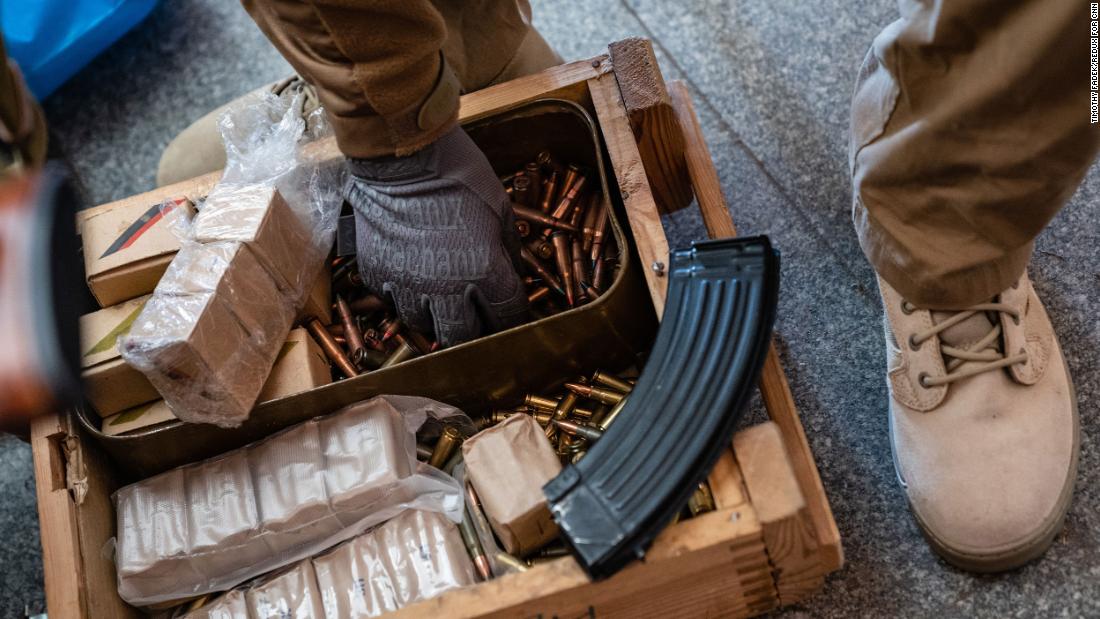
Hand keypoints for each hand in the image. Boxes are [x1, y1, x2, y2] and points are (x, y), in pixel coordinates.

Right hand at [347, 126, 527, 347]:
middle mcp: (445, 288)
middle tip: (474, 317)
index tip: (509, 314)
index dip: (512, 318)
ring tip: (438, 293)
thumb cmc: (458, 174)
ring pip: (424, 324)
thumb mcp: (500, 207)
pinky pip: (392, 300)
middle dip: (473, 330)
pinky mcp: (377, 275)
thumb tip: (514, 273)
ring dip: (434, 313)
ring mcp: (407, 285)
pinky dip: (403, 293)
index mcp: (484, 271)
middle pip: (462, 337)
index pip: (508, 317)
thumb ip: (509, 248)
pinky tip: (410, 273)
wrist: (401, 155)